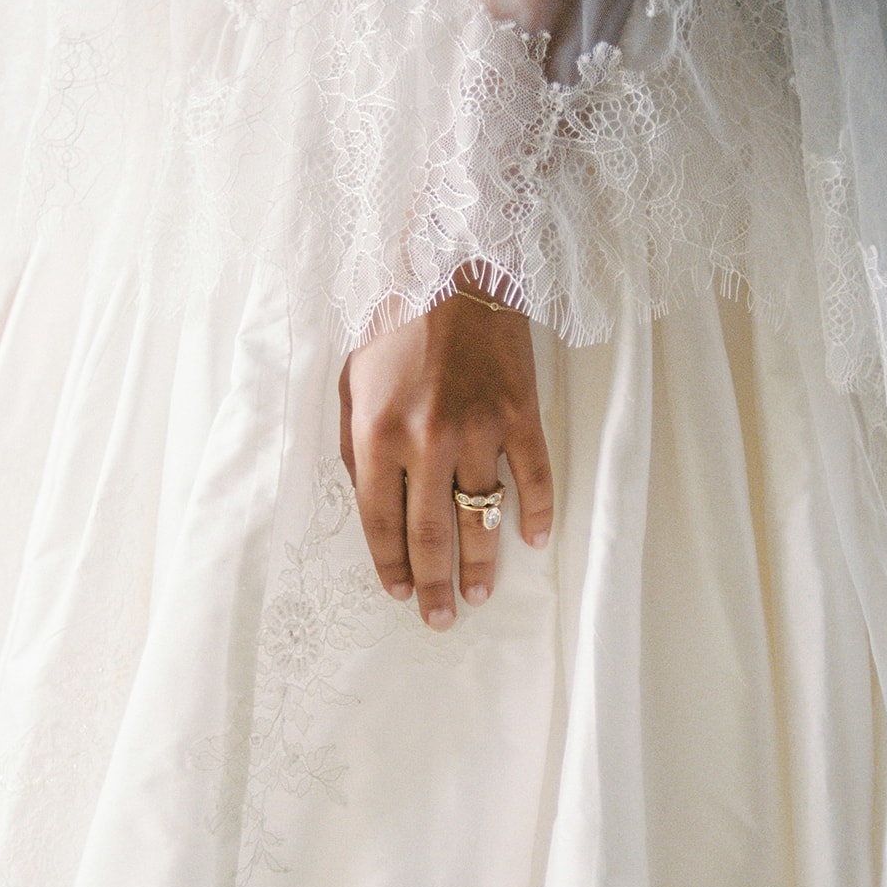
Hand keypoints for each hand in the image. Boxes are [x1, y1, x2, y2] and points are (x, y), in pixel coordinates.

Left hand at [338, 289, 553, 627]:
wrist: (451, 266)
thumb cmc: (394, 323)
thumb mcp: (351, 382)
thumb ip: (354, 444)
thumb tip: (372, 501)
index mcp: (377, 434)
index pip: (380, 521)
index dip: (390, 565)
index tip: (397, 594)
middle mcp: (426, 440)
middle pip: (431, 533)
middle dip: (434, 585)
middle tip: (440, 620)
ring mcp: (479, 429)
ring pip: (481, 514)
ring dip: (481, 563)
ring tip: (479, 595)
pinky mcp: (520, 414)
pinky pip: (533, 477)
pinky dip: (535, 512)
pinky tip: (532, 541)